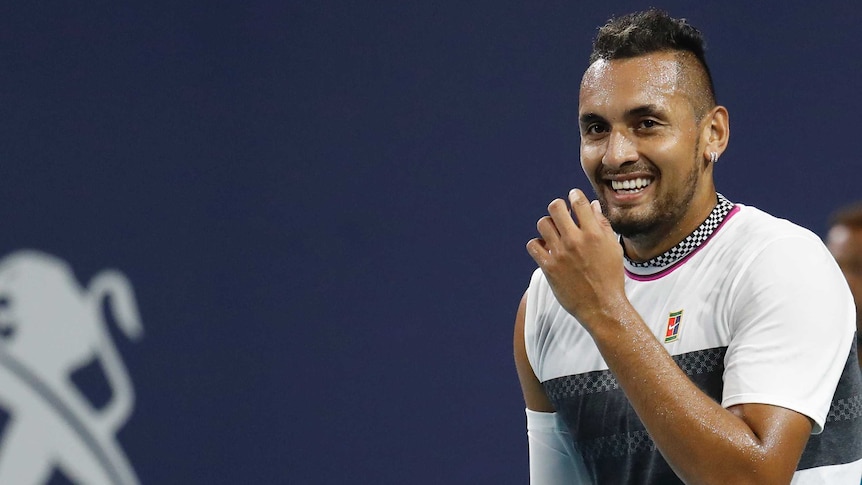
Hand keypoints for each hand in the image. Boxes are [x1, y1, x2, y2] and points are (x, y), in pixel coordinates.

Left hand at [526, 189, 625, 325]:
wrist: (602, 306)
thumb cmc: (610, 276)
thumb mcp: (613, 248)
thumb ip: (602, 225)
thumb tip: (592, 206)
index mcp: (594, 234)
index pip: (578, 202)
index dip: (574, 195)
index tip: (573, 196)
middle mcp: (575, 241)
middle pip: (555, 207)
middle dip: (558, 207)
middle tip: (561, 214)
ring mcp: (560, 253)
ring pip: (542, 224)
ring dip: (547, 225)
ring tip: (553, 233)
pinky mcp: (549, 267)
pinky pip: (532, 245)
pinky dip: (537, 244)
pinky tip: (545, 248)